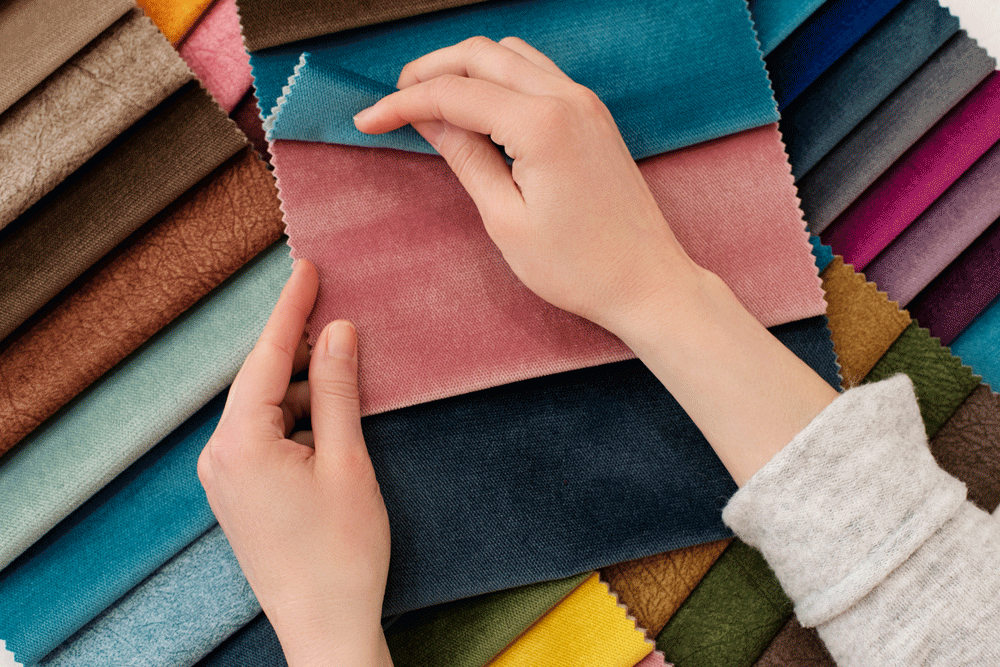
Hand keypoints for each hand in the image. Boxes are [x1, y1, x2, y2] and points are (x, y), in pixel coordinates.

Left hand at [197, 260, 392, 666]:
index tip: (307, 268)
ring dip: (308, 391)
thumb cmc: (340, 552)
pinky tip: (334, 420)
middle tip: (344, 318)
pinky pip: (267, 436)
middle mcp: (220, 455)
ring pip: (268, 409)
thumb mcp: (347, 461)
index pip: (267, 357)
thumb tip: (338, 332)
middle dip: (304, 350)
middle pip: (265, 380)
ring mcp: (226, 477)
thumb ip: (339, 391)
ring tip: (353, 380)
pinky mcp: (240, 493)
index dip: (291, 309)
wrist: (325, 627)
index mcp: (240, 443)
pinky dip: (300, 420)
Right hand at [353, 36, 709, 337]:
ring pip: (510, 56)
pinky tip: (478, 109)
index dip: (403, 103)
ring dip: (465, 68)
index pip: (454, 93)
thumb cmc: (581, 266)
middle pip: (480, 55)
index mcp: (542, 125)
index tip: (369, 119)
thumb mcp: (506, 219)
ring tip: (431, 101)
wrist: (647, 282)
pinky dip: (499, 78)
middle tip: (393, 101)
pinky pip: (537, 74)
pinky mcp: (592, 116)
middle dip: (429, 71)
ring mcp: (585, 103)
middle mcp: (567, 99)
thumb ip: (465, 157)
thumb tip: (429, 119)